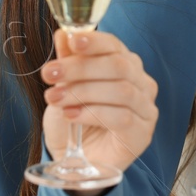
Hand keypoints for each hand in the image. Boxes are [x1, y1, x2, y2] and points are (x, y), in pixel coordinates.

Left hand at [40, 29, 158, 185]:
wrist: (77, 161)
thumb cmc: (73, 120)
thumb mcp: (64, 88)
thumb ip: (68, 61)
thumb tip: (64, 33)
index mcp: (125, 65)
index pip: (115, 46)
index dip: (95, 41)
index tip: (72, 40)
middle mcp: (141, 83)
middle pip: (118, 66)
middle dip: (81, 68)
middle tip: (50, 74)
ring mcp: (146, 109)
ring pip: (122, 91)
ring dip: (83, 92)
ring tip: (55, 99)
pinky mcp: (143, 134)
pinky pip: (122, 118)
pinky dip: (93, 114)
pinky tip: (71, 115)